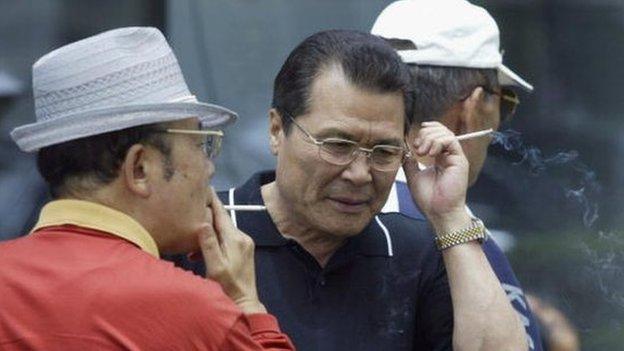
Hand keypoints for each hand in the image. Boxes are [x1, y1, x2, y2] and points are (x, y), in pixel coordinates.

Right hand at [197, 188, 265, 313]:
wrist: (244, 302)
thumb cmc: (228, 286)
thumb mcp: (215, 266)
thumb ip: (209, 244)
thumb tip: (203, 222)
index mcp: (235, 238)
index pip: (221, 214)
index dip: (212, 200)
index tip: (205, 187)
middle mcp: (242, 237)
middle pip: (222, 221)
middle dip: (206, 216)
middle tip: (190, 210)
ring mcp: (244, 244)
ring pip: (223, 231)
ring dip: (208, 233)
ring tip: (191, 243)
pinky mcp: (243, 251)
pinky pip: (226, 239)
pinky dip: (214, 242)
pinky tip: (201, 252)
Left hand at [403, 121, 470, 232]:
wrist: (438, 213)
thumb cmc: (429, 199)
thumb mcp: (413, 176)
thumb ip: (410, 162)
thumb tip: (404, 150)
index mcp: (440, 158)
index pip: (436, 135)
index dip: (426, 131)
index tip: (413, 140)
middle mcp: (449, 156)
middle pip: (441, 131)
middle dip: (426, 134)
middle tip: (417, 148)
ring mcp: (455, 158)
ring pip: (446, 134)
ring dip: (430, 138)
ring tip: (421, 152)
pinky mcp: (460, 161)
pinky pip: (451, 141)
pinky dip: (438, 142)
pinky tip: (430, 153)